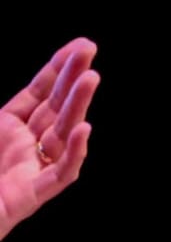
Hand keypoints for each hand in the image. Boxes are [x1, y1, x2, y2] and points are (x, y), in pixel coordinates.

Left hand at [0, 38, 99, 240]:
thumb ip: (3, 112)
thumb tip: (27, 88)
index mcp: (6, 129)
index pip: (39, 93)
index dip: (58, 69)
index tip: (81, 47)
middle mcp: (25, 146)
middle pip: (55, 108)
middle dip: (73, 79)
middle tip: (89, 51)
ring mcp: (32, 170)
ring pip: (63, 134)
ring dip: (78, 106)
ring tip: (91, 79)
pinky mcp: (34, 195)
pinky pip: (61, 174)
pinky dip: (75, 153)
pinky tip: (84, 130)